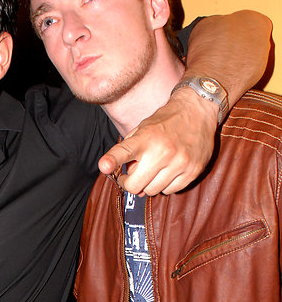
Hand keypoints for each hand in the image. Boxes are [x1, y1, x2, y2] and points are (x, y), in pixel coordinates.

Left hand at [98, 88, 217, 194]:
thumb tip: (128, 181)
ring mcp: (180, 162)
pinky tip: (168, 171)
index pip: (125, 151)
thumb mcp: (143, 128)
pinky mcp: (193, 170)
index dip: (113, 159)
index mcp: (146, 138)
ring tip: (153, 170)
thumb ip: (130, 152)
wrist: (198, 110)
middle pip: (136, 185)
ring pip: (153, 191)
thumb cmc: (166, 121)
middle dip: (129, 183)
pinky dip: (166, 184)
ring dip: (148, 184)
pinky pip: (171, 190)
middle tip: (129, 178)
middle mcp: (163, 151)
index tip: (104, 166)